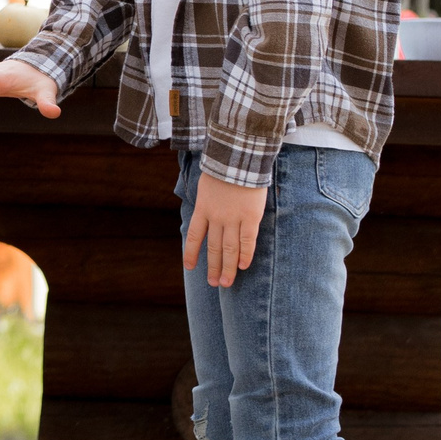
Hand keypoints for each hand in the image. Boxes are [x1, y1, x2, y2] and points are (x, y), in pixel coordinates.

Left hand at [183, 170, 268, 287]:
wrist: (239, 157)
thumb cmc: (225, 167)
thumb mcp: (207, 183)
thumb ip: (208, 200)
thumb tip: (208, 211)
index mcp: (203, 208)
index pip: (193, 236)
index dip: (190, 252)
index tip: (190, 267)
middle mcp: (216, 217)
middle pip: (213, 247)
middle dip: (212, 267)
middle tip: (214, 283)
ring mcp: (233, 218)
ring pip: (228, 249)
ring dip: (227, 268)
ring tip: (225, 283)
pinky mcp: (250, 217)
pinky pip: (247, 241)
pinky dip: (245, 255)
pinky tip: (242, 267)